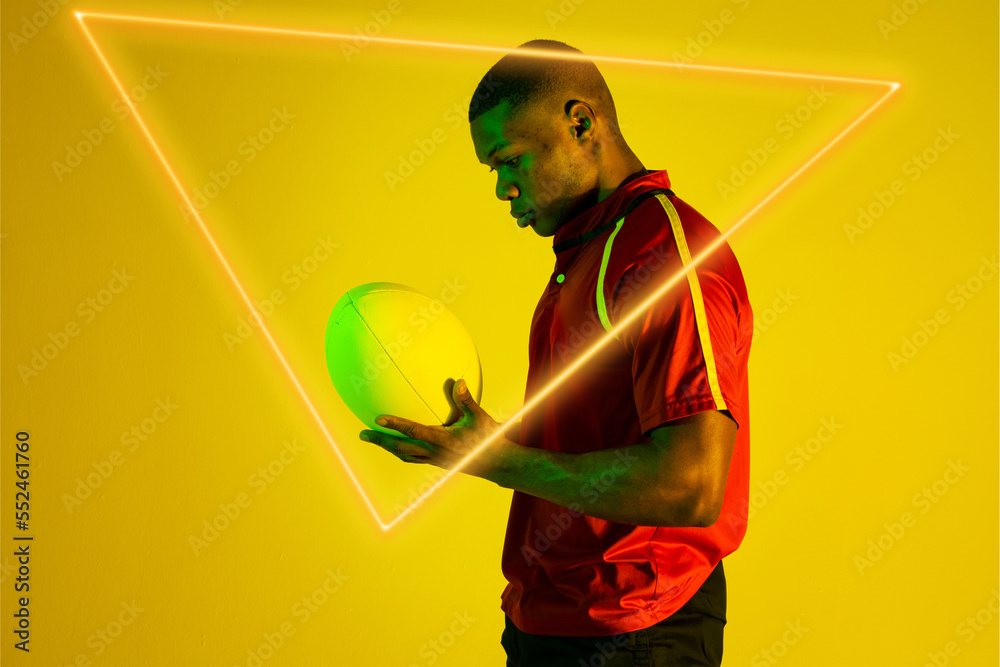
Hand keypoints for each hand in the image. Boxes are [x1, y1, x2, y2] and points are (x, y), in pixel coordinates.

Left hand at [358, 378, 514, 482]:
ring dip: (388, 448)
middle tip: (363, 434)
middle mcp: (435, 453)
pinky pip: (414, 458)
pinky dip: (402, 452)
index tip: (377, 419)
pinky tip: (398, 445)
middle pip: (400, 448)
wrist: (497, 464)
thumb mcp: (480, 417)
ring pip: (405, 455)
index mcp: (443, 440)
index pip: (413, 431)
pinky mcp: (438, 463)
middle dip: (380, 441)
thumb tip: (458, 381)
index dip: (394, 425)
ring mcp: (435, 460)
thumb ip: (467, 400)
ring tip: (375, 439)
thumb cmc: (490, 438)